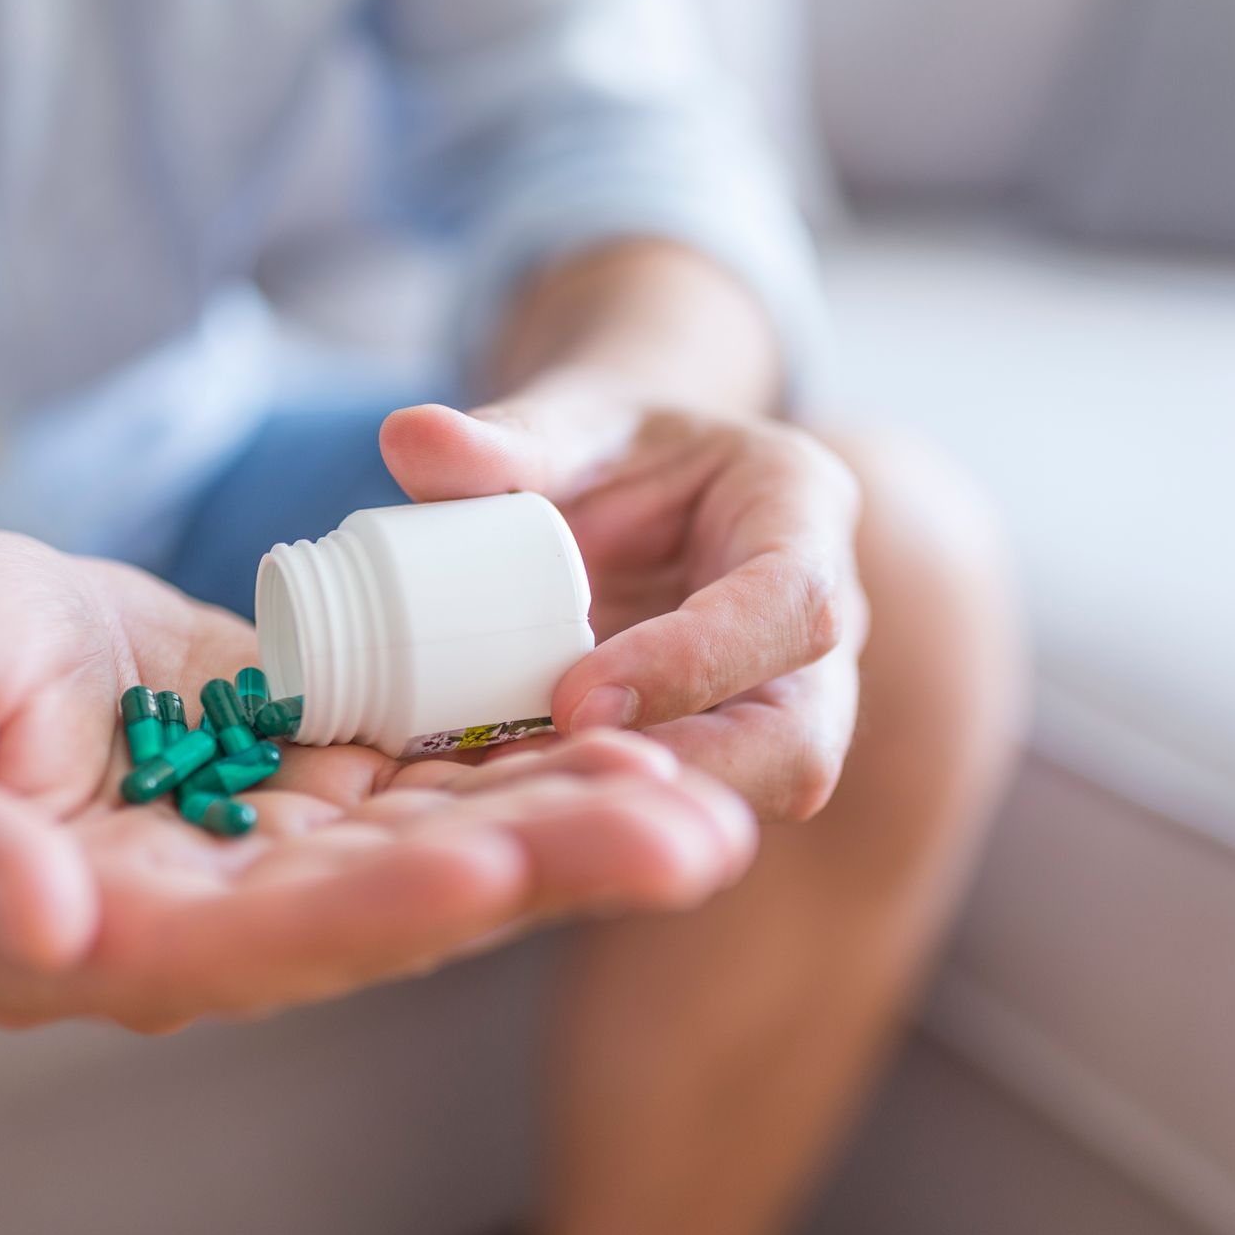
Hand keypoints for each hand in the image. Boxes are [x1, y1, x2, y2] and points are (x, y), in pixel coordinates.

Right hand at [0, 530, 754, 1030]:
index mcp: (104, 937)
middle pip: (393, 912)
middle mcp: (215, 923)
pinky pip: (439, 782)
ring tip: (699, 807)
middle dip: (538, 874)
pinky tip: (630, 741)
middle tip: (686, 846)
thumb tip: (45, 934)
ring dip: (568, 827)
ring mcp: (280, 857)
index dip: (374, 913)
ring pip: (441, 850)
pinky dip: (527, 764)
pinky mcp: (321, 787)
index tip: (490, 874)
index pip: (254, 945)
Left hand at [380, 398, 867, 820]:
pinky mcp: (743, 755)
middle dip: (685, 773)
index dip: (694, 663)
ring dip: (645, 808)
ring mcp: (793, 699)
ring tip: (520, 803)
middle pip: (801, 735)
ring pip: (762, 789)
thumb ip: (509, 435)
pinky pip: (700, 802)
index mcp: (802, 511)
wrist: (645, 485)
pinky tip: (519, 814)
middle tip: (548, 778)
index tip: (575, 698)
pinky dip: (613, 811)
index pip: (791, 601)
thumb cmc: (621, 447)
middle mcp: (825, 622)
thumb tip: (409, 437)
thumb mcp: (573, 419)